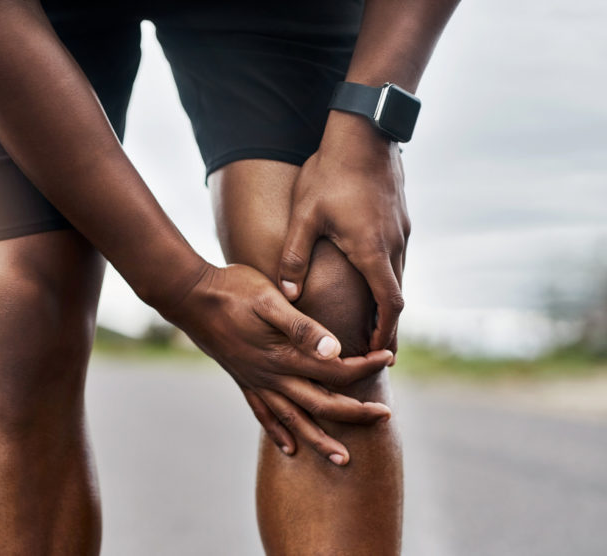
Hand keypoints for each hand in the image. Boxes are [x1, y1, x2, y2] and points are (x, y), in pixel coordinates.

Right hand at [160, 263, 393, 464]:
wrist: (188, 295)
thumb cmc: (233, 289)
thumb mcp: (271, 300)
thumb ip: (303, 327)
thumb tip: (336, 350)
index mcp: (284, 354)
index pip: (335, 370)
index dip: (365, 367)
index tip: (389, 358)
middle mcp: (272, 375)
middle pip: (321, 404)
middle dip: (356, 414)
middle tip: (385, 418)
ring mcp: (256, 381)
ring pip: (294, 420)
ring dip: (320, 441)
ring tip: (343, 460)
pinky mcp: (242, 380)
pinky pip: (263, 414)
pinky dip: (278, 433)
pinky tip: (290, 447)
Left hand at [278, 112, 409, 352]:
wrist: (363, 132)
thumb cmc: (329, 173)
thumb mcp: (303, 217)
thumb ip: (294, 256)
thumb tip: (287, 293)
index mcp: (372, 251)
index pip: (388, 305)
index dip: (384, 332)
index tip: (376, 352)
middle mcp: (394, 245)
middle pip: (397, 296)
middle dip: (387, 325)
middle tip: (376, 349)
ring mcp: (402, 230)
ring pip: (399, 275)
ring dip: (388, 301)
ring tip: (373, 321)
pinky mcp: (401, 218)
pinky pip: (398, 257)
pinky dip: (388, 277)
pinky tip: (372, 278)